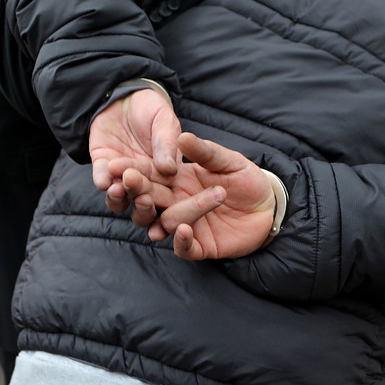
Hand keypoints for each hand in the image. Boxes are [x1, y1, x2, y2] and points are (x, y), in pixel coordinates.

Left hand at [89, 89, 180, 218]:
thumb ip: (167, 144)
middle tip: (140, 197)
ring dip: (119, 198)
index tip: (161, 201)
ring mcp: (122, 176)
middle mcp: (145, 181)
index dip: (164, 200)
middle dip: (141, 203)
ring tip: (118, 190)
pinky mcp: (102, 167)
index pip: (166, 193)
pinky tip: (103, 181)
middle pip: (143, 203)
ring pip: (121, 198)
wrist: (124, 95)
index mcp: (167, 175)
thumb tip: (170, 170)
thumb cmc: (152, 109)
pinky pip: (101, 179)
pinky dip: (102, 181)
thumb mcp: (164, 122)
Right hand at [112, 133, 275, 259]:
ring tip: (147, 201)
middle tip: (125, 181)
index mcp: (177, 181)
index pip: (150, 175)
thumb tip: (182, 137)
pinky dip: (181, 240)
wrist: (269, 206)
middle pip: (149, 200)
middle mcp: (176, 203)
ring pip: (164, 222)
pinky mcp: (200, 246)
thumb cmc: (247, 179)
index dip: (132, 170)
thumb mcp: (227, 161)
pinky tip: (182, 229)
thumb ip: (205, 152)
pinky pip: (184, 247)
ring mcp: (187, 225)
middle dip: (136, 190)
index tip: (114, 163)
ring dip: (155, 214)